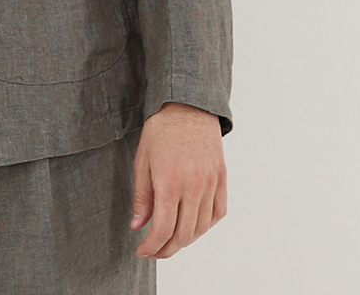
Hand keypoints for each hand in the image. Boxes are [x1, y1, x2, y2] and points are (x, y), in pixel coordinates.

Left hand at [131, 102, 226, 258]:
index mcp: (169, 182)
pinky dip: (205, 226)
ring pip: (201, 228)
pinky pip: (217, 213)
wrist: (188, 107)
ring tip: (171, 241)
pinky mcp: (221, 179)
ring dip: (185, 240)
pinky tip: (193, 225)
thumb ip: (142, 196)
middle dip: (167, 249)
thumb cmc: (162, 131)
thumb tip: (138, 226)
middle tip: (155, 251)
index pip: (163, 229)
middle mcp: (193, 187)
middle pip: (183, 234)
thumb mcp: (142, 160)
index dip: (152, 246)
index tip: (143, 251)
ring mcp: (210, 184)